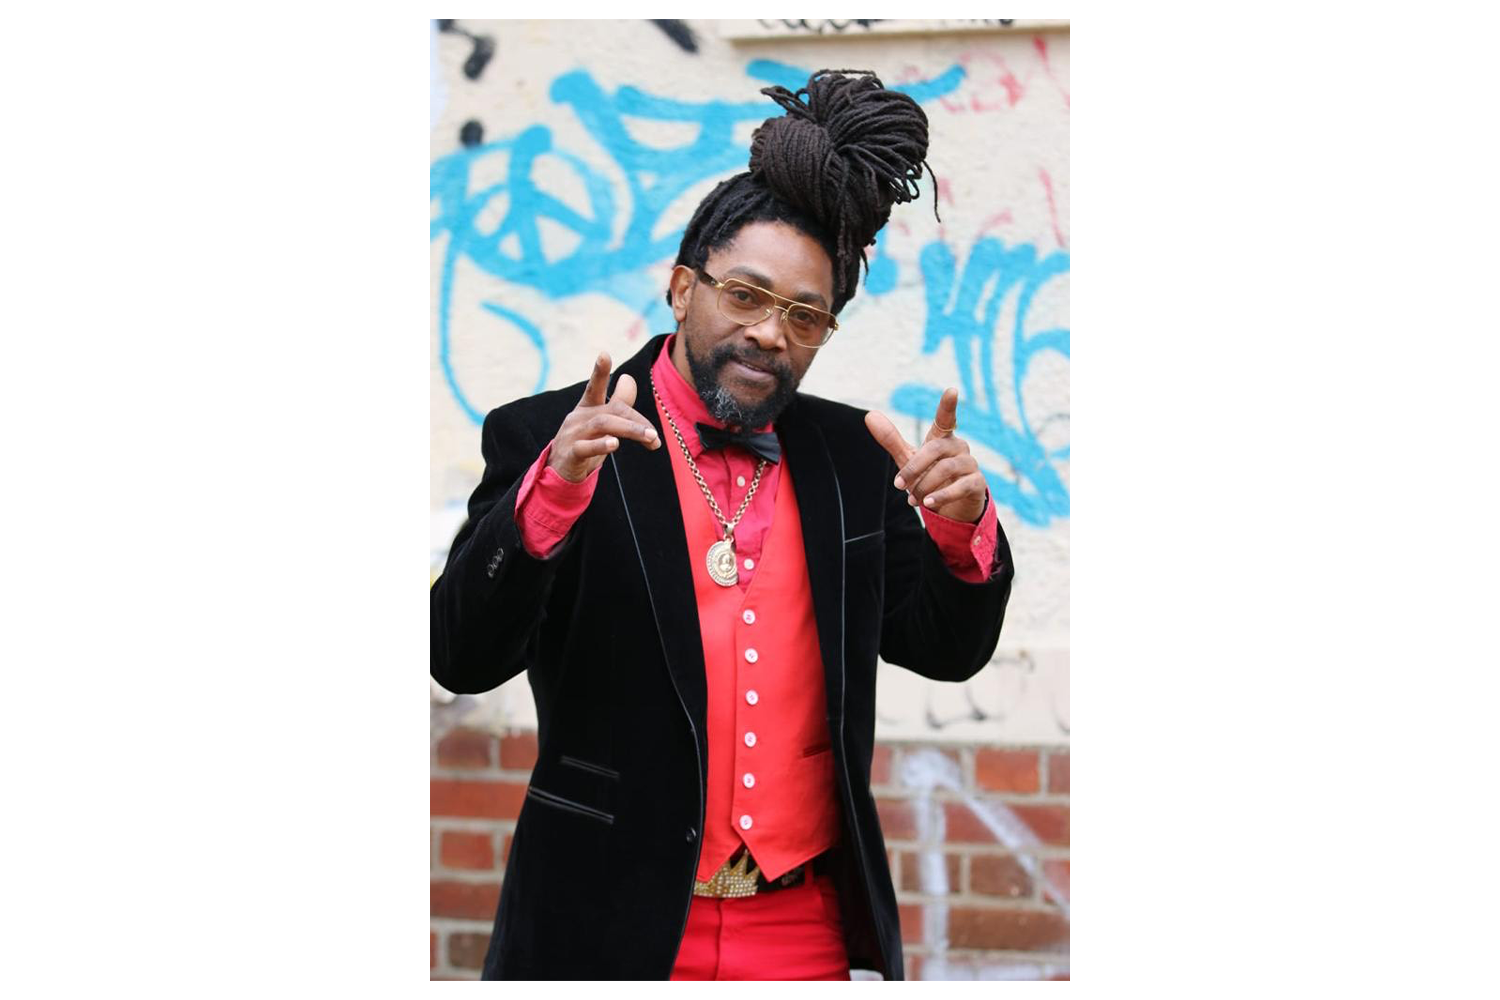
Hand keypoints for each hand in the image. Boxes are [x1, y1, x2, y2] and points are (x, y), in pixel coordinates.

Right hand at [547, 352, 660, 482]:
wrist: (560, 470)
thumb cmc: (585, 442)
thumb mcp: (601, 421)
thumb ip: (617, 402)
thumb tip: (628, 378)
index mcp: (587, 407)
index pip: (594, 386)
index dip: (599, 371)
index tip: (604, 354)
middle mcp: (579, 417)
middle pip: (612, 411)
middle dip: (636, 420)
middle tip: (655, 435)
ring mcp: (573, 435)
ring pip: (602, 425)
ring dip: (629, 430)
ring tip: (649, 437)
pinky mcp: (570, 454)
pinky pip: (585, 448)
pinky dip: (601, 445)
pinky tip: (614, 444)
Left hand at [864, 388, 986, 523]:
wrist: (950, 507)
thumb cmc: (928, 476)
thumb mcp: (908, 458)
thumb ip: (891, 439)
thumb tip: (870, 415)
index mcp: (941, 438)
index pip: (946, 418)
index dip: (948, 406)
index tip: (951, 390)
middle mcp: (958, 447)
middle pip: (935, 449)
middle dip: (914, 467)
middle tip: (898, 485)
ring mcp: (970, 464)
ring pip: (946, 468)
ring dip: (925, 485)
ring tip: (913, 499)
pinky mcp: (977, 483)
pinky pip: (961, 486)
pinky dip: (942, 495)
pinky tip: (928, 503)